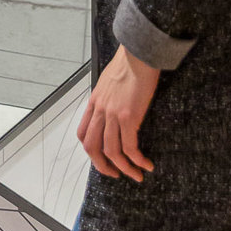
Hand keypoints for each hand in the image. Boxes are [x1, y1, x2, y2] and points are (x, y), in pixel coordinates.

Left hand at [77, 45, 158, 180]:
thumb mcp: (108, 83)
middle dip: (103, 166)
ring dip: (125, 169)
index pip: (83, 133)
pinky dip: (138, 161)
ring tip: (137, 176)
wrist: (138, 54)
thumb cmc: (128, 65)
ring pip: (112, 152)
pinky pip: (130, 147)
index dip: (91, 151)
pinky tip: (147, 164)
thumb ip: (107, 99)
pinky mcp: (128, 117)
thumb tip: (114, 110)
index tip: (103, 160)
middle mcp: (100, 111)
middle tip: (117, 175)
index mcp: (94, 103)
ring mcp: (112, 114)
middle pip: (92, 148)